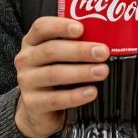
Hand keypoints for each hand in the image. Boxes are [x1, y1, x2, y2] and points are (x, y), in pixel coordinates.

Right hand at [13, 17, 108, 137]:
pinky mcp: (32, 103)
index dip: (60, 26)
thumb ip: (76, 45)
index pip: (41, 27)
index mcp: (33, 41)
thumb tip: (111, 37)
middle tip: (103, 52)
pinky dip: (75, 96)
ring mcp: (26, 81)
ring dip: (81, 72)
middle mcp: (26, 59)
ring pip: (54, 74)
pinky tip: (91, 92)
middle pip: (51, 50)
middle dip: (79, 50)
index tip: (81, 28)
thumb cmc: (56, 74)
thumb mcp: (61, 57)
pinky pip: (55, 99)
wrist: (39, 111)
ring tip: (102, 72)